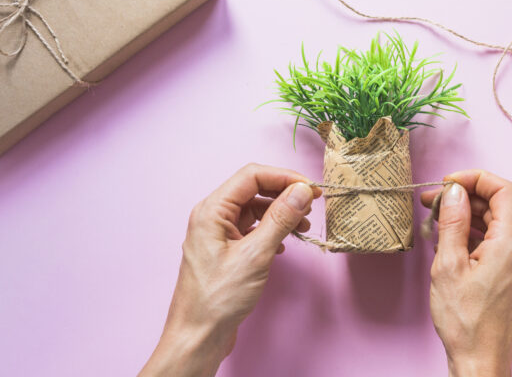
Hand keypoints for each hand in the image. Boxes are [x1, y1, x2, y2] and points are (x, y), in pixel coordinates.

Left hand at [139, 163, 320, 376]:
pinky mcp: (226, 249)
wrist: (198, 335)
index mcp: (212, 210)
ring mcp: (218, 233)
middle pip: (254, 189)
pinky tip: (285, 244)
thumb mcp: (255, 255)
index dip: (284, 177)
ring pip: (255, 209)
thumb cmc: (218, 299)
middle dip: (285, 194)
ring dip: (281, 214)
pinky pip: (252, 228)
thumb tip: (302, 191)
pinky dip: (272, 230)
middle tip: (312, 204)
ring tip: (303, 227)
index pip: (252, 175)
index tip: (310, 188)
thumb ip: (280, 219)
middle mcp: (212, 216)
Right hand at [421, 170, 511, 376]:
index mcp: (510, 244)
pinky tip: (449, 243)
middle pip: (498, 206)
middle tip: (431, 202)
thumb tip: (453, 191)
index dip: (475, 179)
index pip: (504, 190)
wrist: (480, 362)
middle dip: (464, 198)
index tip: (448, 183)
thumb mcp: (448, 266)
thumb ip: (452, 223)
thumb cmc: (464, 322)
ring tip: (435, 223)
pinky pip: (496, 243)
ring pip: (496, 224)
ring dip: (467, 217)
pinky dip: (473, 235)